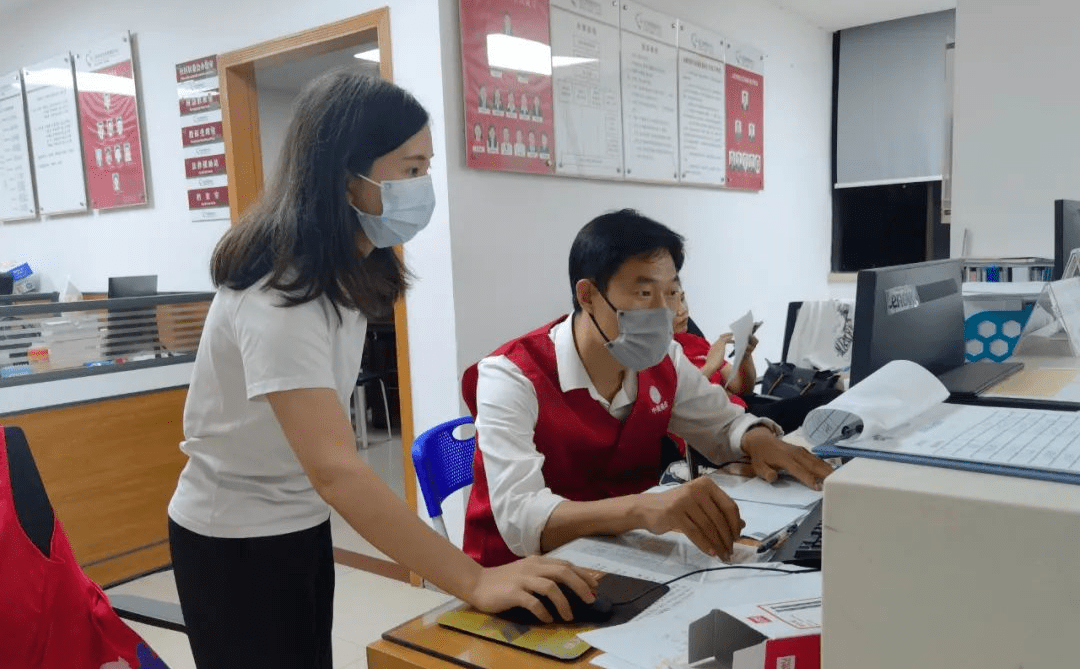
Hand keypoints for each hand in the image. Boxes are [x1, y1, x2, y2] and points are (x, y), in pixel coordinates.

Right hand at [467, 556, 598, 622]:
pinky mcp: (513, 593)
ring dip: (564, 602)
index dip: (583, 575)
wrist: (476, 583)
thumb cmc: (503, 580)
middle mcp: (532, 567)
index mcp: (537, 561)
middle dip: (580, 586)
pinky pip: (533, 602)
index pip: (566, 564)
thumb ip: (544, 574)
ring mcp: (522, 579)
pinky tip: (547, 619)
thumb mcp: (526, 571)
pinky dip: (543, 612)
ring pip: (551, 587)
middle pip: (563, 572)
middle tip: (590, 600)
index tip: (595, 587)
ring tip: (569, 616)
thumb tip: (569, 585)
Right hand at [633, 477, 742, 559]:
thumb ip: (719, 512)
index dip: (735, 524)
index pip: (729, 505)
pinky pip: (695, 532)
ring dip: (717, 544)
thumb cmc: (676, 507)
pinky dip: (704, 544)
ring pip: (708, 527)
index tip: (737, 538)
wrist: (647, 508)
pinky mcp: (674, 512)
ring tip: (722, 554)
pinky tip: (710, 552)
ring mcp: (685, 499)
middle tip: (730, 550)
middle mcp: (697, 489)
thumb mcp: (700, 505)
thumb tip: (742, 525)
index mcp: (706, 484)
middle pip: (719, 518)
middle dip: (727, 538)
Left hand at [741, 427, 833, 490]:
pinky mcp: (804, 451)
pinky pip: (816, 459)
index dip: (809, 479)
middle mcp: (795, 453)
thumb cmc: (761, 457)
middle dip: (825, 474)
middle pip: (813, 464)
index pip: (799, 470)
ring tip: (839, 479)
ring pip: (817, 461)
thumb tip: (773, 478)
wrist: (762, 440)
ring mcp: (801, 451)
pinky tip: (832, 472)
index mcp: (785, 458)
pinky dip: (825, 465)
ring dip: (828, 470)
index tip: (818, 488)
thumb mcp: (757, 467)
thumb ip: (765, 473)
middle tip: (837, 485)